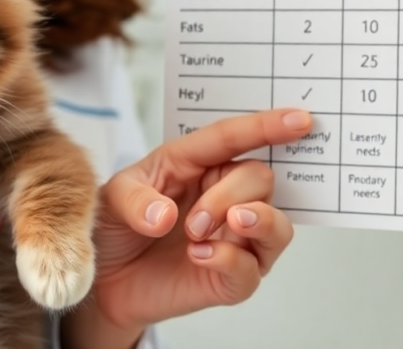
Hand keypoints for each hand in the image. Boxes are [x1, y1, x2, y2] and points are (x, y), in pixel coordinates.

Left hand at [61, 108, 311, 348]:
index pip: (237, 138)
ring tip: (203, 233)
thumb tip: (165, 216)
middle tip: (193, 221)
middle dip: (230, 196)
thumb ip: (135, 200)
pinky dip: (230, 260)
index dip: (268, 126)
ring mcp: (233, 239)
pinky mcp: (231, 279)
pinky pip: (253, 270)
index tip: (299, 119)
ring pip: (276, 223)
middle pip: (260, 178)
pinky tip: (198, 256)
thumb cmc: (116, 229)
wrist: (104, 282)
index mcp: (197, 164)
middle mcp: (224, 196)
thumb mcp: (111, 200)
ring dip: (250, 222)